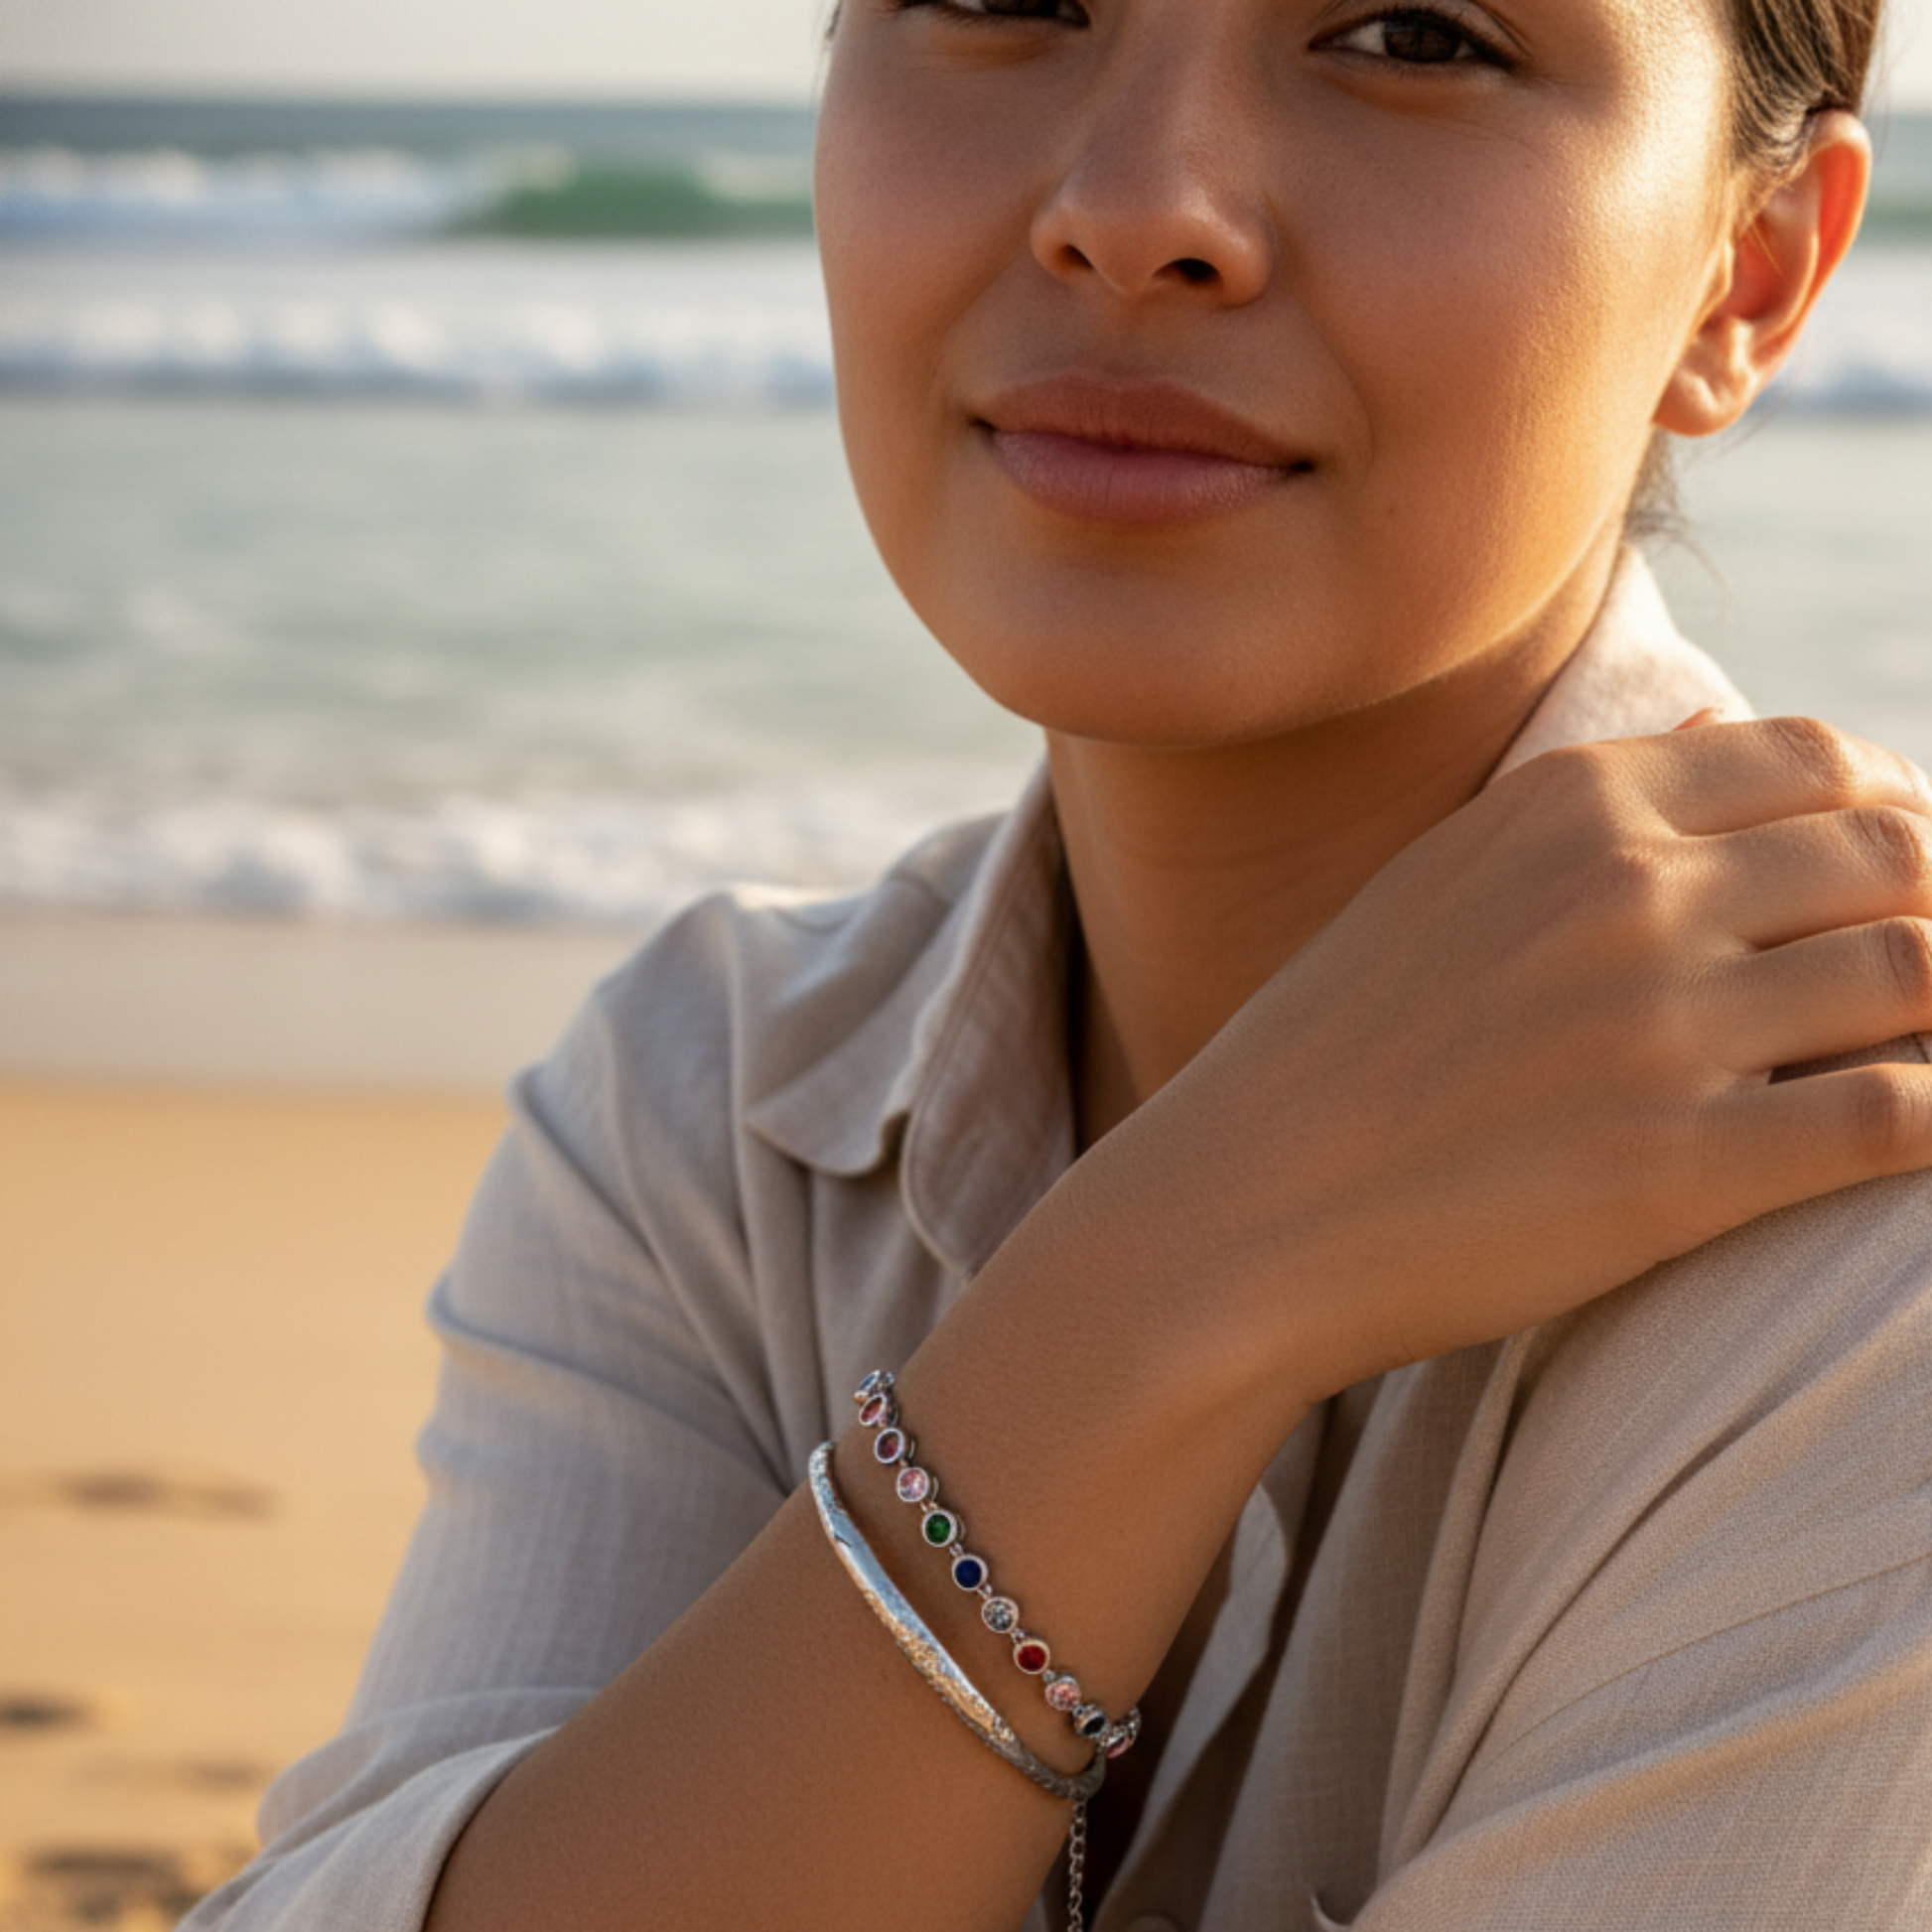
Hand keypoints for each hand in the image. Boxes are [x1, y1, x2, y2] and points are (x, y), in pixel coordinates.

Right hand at [1078, 714, 1931, 1403]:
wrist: (1239, 1206)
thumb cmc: (1329, 1053)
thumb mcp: (1439, 883)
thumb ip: (1577, 820)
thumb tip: (1721, 750)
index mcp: (1571, 807)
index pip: (1820, 761)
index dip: (1895, 813)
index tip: (1898, 878)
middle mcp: (1630, 891)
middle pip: (1896, 855)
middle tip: (1928, 976)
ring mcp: (1660, 1026)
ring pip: (1922, 972)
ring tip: (1929, 1045)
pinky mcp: (1683, 1166)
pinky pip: (1904, 1116)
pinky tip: (1929, 1135)